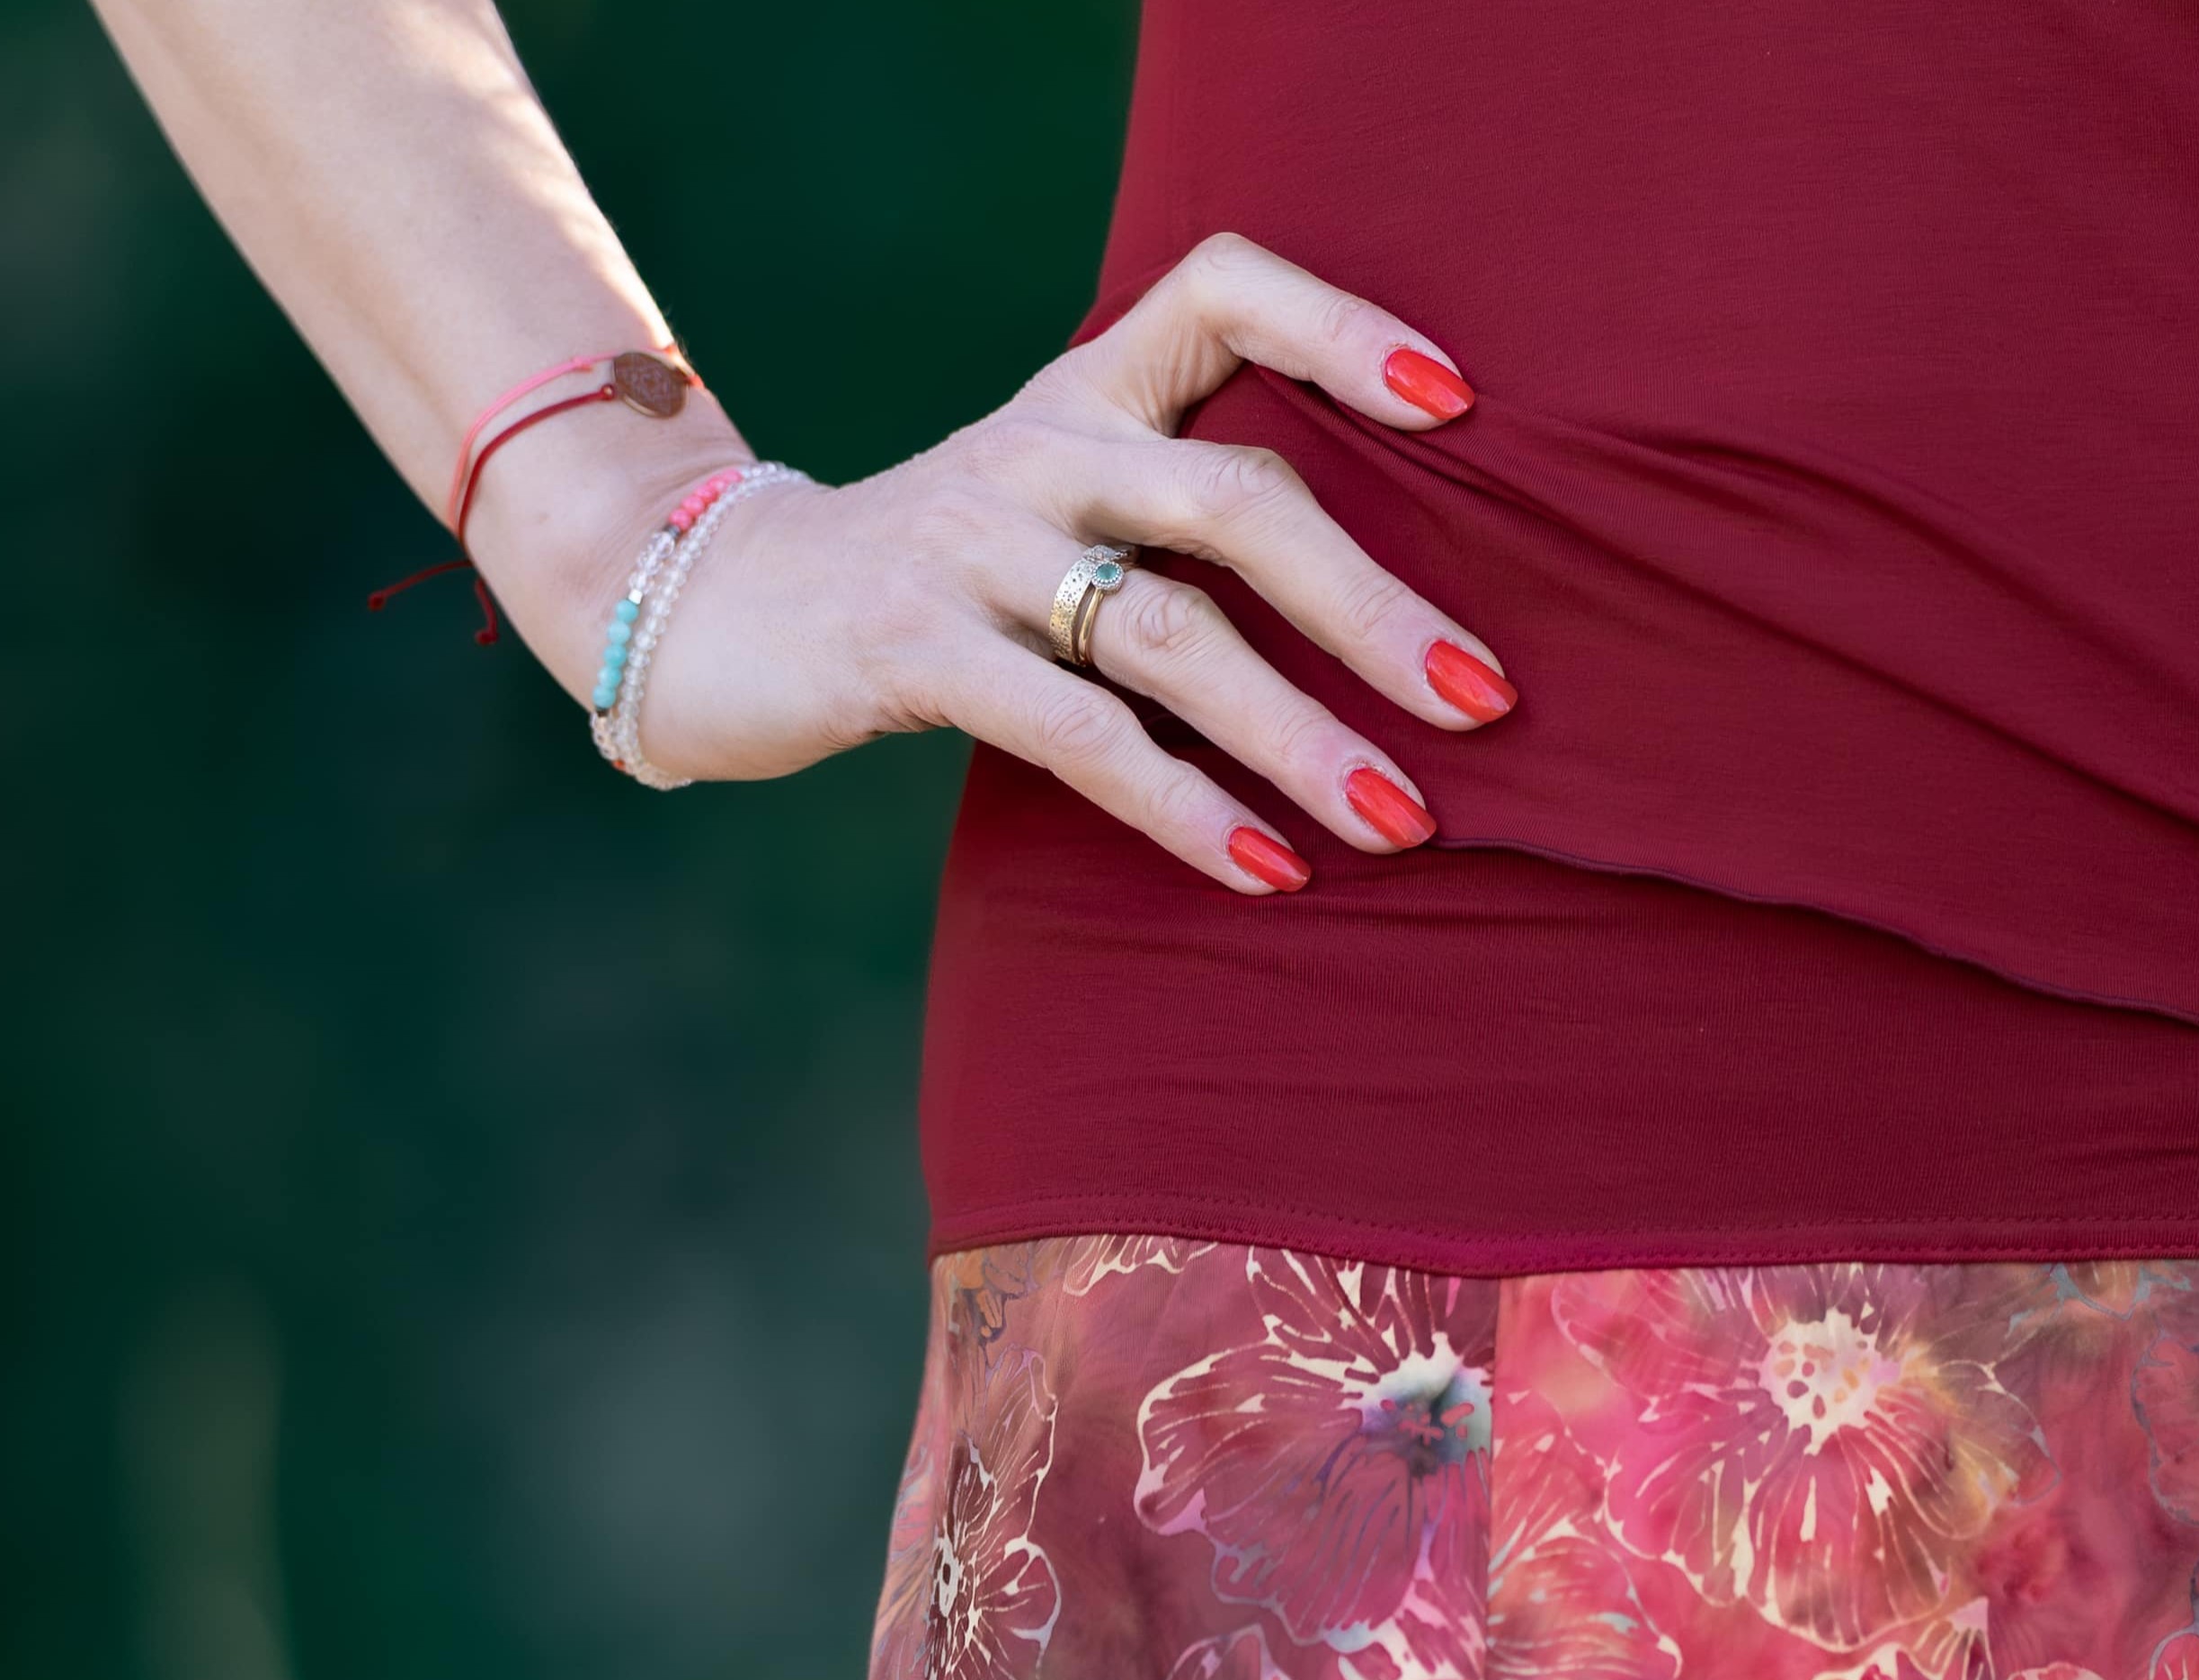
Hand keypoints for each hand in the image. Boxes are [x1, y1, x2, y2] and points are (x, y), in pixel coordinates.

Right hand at [474, 234, 1514, 890]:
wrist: (716, 611)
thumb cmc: (943, 584)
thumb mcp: (1060, 511)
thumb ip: (1182, 525)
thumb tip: (1390, 621)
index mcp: (1087, 392)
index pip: (1221, 289)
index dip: (1339, 328)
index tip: (1457, 402)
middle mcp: (1040, 448)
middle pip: (1235, 498)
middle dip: (1370, 607)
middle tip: (1482, 697)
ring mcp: (974, 547)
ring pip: (1171, 633)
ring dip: (1299, 737)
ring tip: (1400, 823)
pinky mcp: (916, 650)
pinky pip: (1079, 734)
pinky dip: (1184, 810)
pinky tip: (1265, 870)